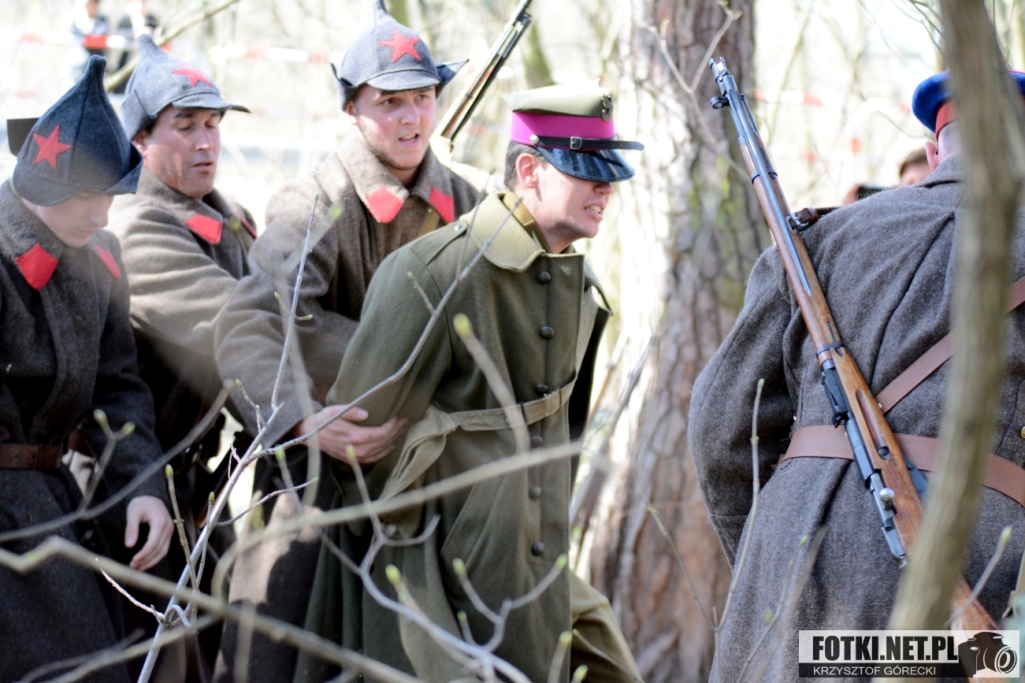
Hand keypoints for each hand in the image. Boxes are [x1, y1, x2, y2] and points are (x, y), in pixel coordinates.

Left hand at [125, 495, 173, 570]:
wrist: (152, 496)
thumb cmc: (141, 503)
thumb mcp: (133, 513)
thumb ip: (131, 529)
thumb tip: (129, 546)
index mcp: (160, 522)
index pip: (153, 543)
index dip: (144, 554)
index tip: (133, 560)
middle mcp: (168, 528)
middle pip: (159, 549)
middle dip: (146, 560)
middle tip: (133, 566)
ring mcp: (170, 531)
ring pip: (163, 551)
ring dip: (151, 561)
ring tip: (138, 567)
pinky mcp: (168, 534)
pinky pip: (164, 548)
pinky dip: (155, 557)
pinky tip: (145, 562)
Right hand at [292, 405, 407, 464]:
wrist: (309, 435)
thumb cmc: (322, 420)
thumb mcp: (334, 411)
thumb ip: (350, 411)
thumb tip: (366, 414)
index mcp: (354, 436)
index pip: (380, 433)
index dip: (391, 426)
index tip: (397, 417)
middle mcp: (356, 449)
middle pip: (383, 442)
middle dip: (396, 431)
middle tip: (405, 422)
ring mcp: (354, 456)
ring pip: (380, 451)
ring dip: (392, 441)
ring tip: (401, 431)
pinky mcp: (352, 459)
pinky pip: (372, 459)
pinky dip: (383, 453)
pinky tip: (390, 447)